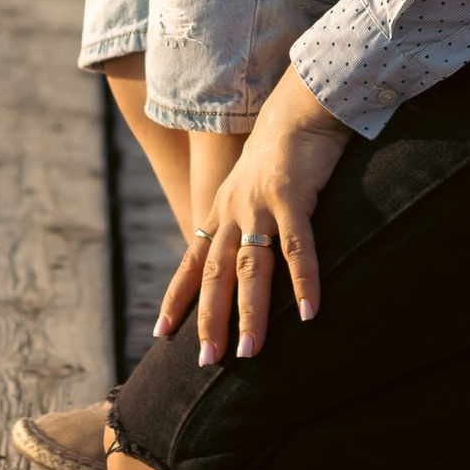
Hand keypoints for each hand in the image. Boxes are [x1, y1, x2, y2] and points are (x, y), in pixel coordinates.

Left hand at [187, 72, 352, 362]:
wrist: (298, 107)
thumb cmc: (281, 153)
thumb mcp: (250, 189)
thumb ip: (243, 220)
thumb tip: (242, 252)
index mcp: (220, 212)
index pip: (192, 262)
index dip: (176, 298)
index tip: (161, 333)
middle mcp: (232, 212)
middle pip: (215, 275)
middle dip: (208, 320)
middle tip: (205, 362)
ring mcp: (260, 206)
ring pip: (250, 269)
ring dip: (249, 314)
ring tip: (247, 353)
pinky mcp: (292, 198)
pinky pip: (297, 248)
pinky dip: (303, 282)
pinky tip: (308, 313)